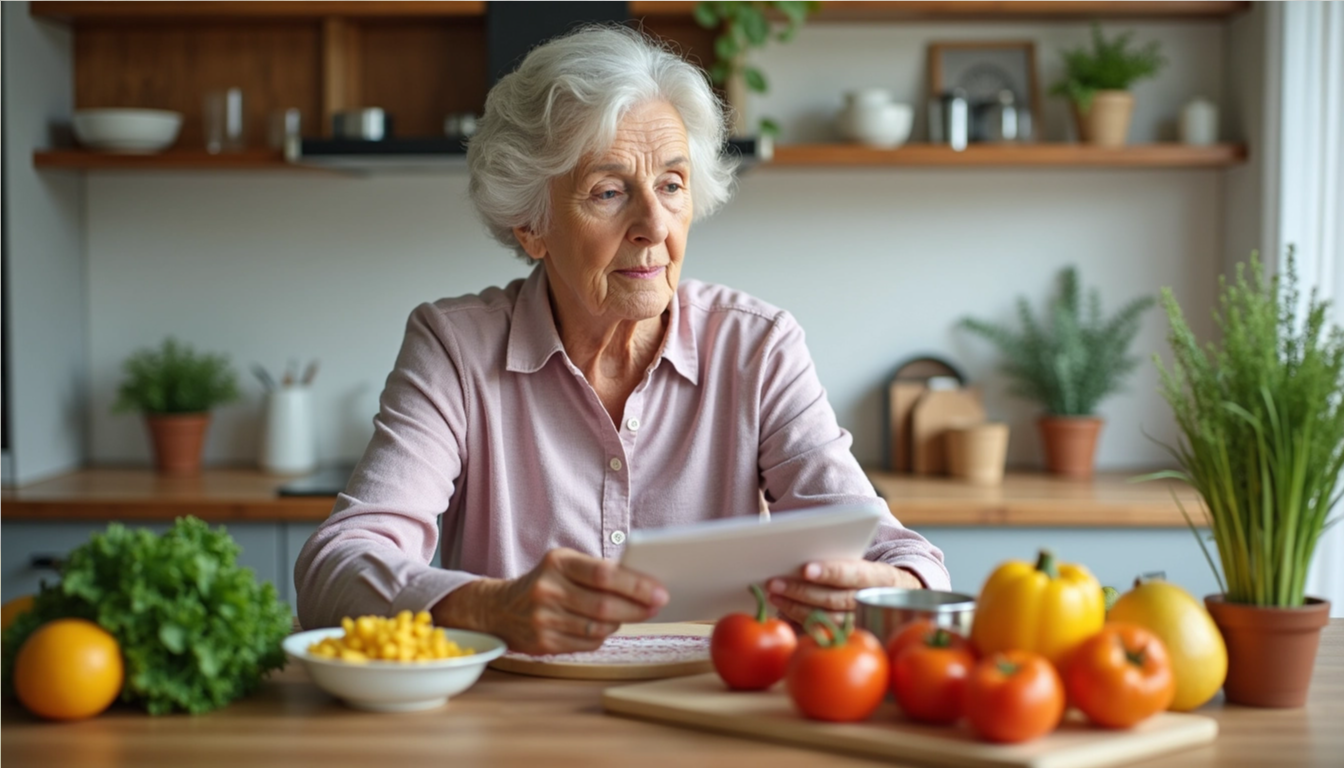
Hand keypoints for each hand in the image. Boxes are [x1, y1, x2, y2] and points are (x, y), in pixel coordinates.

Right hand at [434, 548, 667, 654]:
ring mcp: (543, 619)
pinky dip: (603, 636)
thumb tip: (644, 584)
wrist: (499, 608)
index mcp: (557, 563)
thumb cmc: (545, 582)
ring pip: (599, 627)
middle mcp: (547, 590)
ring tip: (632, 614)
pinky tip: (606, 627)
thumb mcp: (564, 564)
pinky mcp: (544, 643)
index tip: (660, 591)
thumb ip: (598, 571)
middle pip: (604, 605)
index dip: (636, 584)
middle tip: (658, 605)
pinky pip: (587, 643)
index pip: (604, 574)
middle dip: (637, 608)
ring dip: (621, 622)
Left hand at [766, 559, 922, 625]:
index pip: (855, 574)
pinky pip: (824, 634)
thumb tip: (801, 550)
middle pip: (835, 599)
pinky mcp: (852, 637)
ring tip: (774, 595)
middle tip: (775, 582)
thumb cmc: (871, 572)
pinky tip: (783, 613)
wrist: (903, 597)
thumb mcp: (867, 559)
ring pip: (828, 620)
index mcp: (882, 577)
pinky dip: (801, 623)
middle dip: (802, 590)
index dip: (831, 571)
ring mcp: (864, 624)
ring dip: (797, 608)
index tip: (806, 568)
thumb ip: (841, 556)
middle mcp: (874, 603)